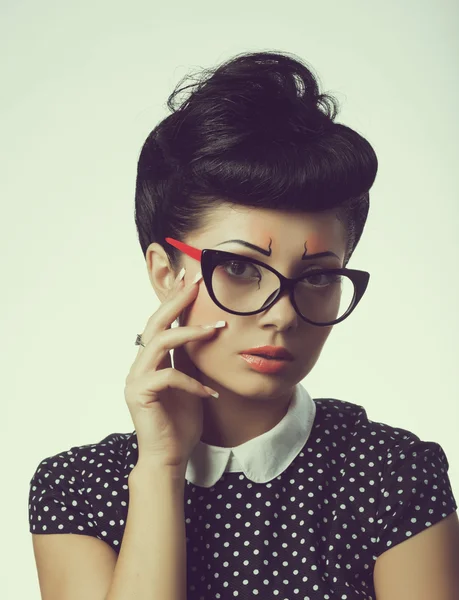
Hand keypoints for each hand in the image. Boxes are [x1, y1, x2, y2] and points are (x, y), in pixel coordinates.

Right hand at [124, 269, 223, 471]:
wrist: (170, 457)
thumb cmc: (180, 422)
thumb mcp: (191, 383)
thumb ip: (189, 360)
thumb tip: (204, 332)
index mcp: (150, 361)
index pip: (161, 323)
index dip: (174, 299)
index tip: (189, 278)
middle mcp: (139, 365)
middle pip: (155, 323)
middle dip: (176, 300)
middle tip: (196, 282)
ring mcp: (136, 379)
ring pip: (159, 342)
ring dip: (189, 333)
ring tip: (217, 328)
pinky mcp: (139, 394)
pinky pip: (168, 377)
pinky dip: (192, 382)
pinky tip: (209, 391)